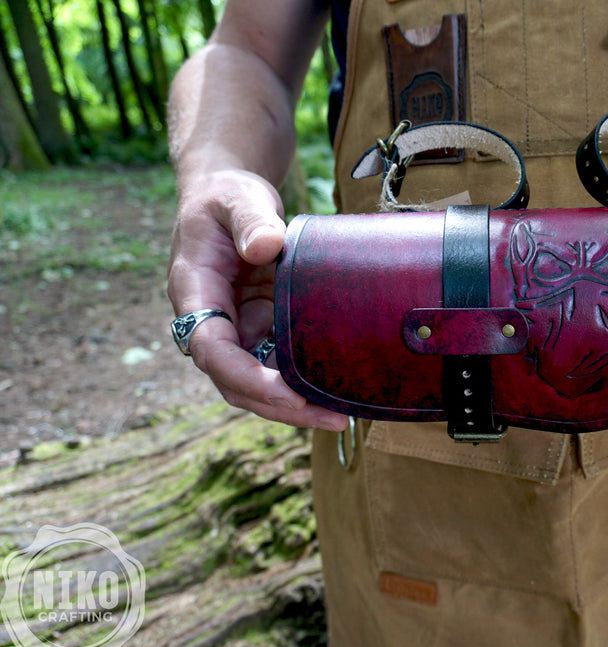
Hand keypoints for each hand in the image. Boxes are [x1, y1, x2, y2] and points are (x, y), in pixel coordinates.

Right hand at [167, 169, 350, 430]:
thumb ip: (250, 218)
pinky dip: (304, 380)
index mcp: (194, 293)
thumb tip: (266, 245)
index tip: (287, 394)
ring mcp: (237, 329)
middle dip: (280, 407)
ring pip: (258, 382)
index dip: (245, 377)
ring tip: (344, 413)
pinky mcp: (260, 330)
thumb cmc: (227, 197)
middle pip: (237, 382)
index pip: (211, 350)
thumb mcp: (237, 197)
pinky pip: (278, 365)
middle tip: (332, 418)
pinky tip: (340, 388)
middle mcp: (213, 322)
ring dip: (295, 403)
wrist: (230, 199)